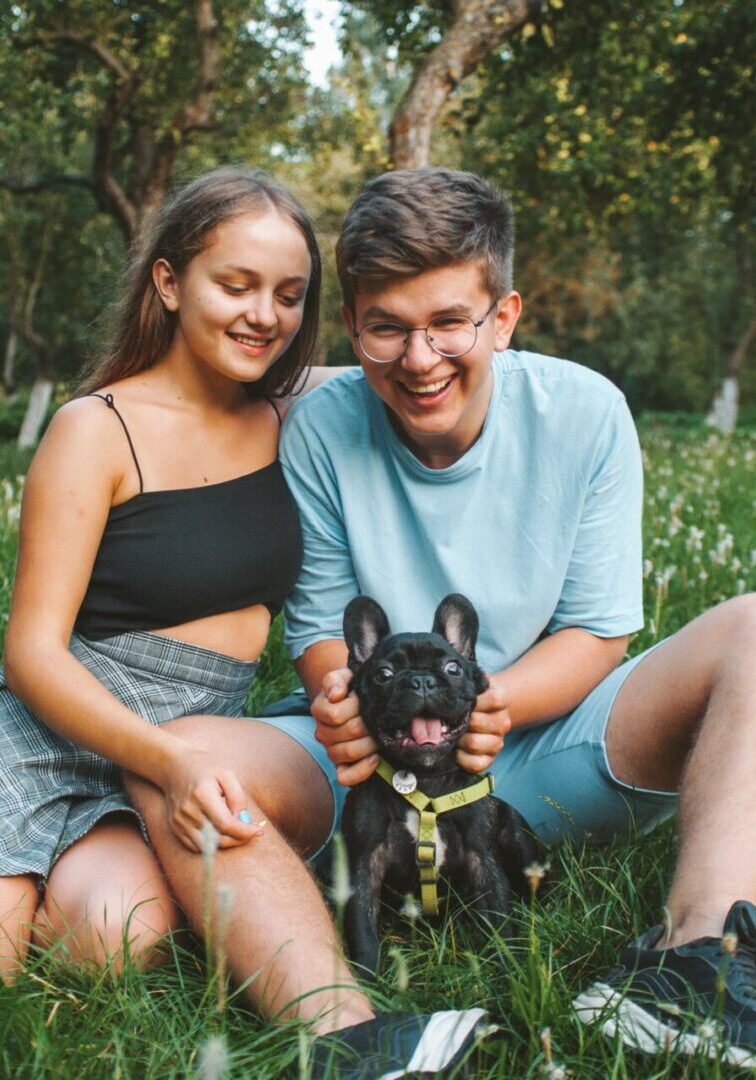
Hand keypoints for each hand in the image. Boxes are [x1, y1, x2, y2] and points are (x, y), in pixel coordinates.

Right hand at [161, 745, 265, 852]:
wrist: (174, 766)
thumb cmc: (204, 767)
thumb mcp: (226, 773)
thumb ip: (237, 797)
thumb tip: (244, 821)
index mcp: (202, 794)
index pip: (226, 824)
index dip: (244, 831)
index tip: (258, 831)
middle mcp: (188, 810)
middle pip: (217, 838)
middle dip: (238, 839)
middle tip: (250, 832)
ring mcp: (179, 820)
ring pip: (207, 846)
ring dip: (226, 843)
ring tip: (236, 831)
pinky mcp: (175, 827)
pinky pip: (195, 846)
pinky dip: (210, 845)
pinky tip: (220, 832)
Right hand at [311, 666, 378, 785]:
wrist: (360, 704)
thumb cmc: (353, 689)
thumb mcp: (345, 676)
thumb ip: (336, 679)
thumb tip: (336, 694)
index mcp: (320, 710)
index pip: (335, 714)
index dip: (356, 706)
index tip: (365, 699)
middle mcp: (323, 733)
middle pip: (347, 732)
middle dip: (369, 724)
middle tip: (380, 717)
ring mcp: (331, 751)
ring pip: (347, 753)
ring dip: (370, 743)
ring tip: (381, 735)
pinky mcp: (342, 768)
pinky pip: (345, 777)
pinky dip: (361, 769)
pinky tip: (375, 758)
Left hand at [456, 674, 510, 772]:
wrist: (480, 711)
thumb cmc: (469, 695)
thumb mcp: (470, 683)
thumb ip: (463, 683)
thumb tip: (446, 688)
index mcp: (501, 699)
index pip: (495, 700)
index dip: (475, 701)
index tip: (461, 700)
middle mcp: (503, 721)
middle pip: (478, 723)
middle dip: (459, 721)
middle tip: (448, 719)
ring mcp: (498, 741)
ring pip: (475, 744)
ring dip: (458, 739)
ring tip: (451, 734)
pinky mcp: (490, 759)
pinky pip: (476, 764)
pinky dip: (462, 759)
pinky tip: (456, 750)